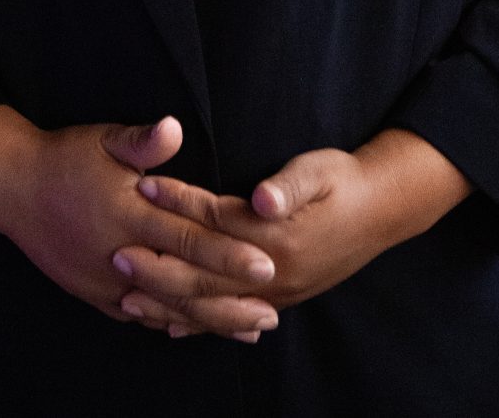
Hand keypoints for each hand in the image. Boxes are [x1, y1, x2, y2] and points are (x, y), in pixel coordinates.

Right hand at [0, 107, 277, 337]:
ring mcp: (109, 281)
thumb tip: (174, 127)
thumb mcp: (103, 139)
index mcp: (129, 213)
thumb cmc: (66, 158)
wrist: (14, 190)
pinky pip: (142, 316)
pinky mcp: (98, 295)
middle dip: (231, 297)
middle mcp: (122, 253)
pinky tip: (201, 330)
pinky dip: (175, 325)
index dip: (228, 250)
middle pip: (185, 282)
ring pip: (168, 307)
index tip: (266, 261)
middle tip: (273, 309)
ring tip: (252, 329)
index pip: (188, 236)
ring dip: (212, 319)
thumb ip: (142, 141)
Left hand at [114, 129, 471, 323]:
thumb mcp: (320, 170)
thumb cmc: (344, 180)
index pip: (215, 220)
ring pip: (213, 307)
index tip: (142, 187)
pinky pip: (231, 320)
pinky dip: (199, 325)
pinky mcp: (279, 298)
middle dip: (158, 266)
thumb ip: (289, 185)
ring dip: (168, 304)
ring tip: (127, 300)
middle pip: (205, 275)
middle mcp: (273, 272)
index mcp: (278, 236)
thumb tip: (262, 199)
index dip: (178, 203)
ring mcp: (276, 292)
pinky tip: (172, 328)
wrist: (381, 211)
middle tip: (117, 255)